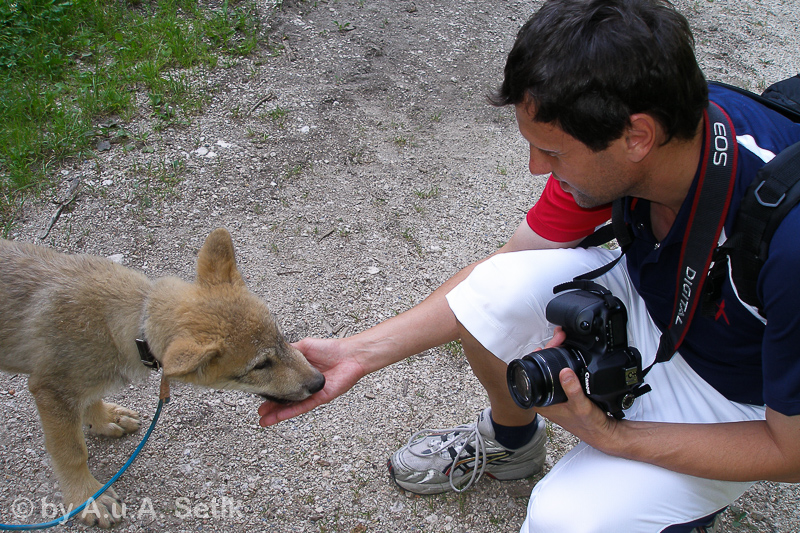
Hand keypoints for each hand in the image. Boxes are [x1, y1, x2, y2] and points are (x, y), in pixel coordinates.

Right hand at [257, 337, 366, 425]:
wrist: (349, 354)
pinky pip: (303, 406)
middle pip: (285, 399)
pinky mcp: (320, 398)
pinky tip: (279, 417)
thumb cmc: (330, 349)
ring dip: (277, 415)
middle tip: (258, 413)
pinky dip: (291, 412)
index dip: (270, 389)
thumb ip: (288, 352)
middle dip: (271, 407)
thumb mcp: (303, 347)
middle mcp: (304, 386)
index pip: (282, 383)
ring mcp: (312, 393)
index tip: (257, 392)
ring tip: (263, 421)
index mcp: (299, 374)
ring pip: (292, 406)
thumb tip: (272, 354)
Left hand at [533, 327, 618, 448]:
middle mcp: (545, 399)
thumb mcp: (581, 406)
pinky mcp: (565, 393)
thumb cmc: (590, 425)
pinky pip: (560, 373)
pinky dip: (563, 362)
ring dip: (555, 355)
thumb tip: (565, 372)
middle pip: (540, 370)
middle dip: (548, 351)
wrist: (603, 432)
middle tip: (559, 339)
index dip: (535, 360)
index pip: (531, 376)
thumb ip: (573, 390)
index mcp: (541, 403)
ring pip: (549, 371)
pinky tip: (567, 355)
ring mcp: (554, 396)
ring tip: (562, 341)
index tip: (543, 348)